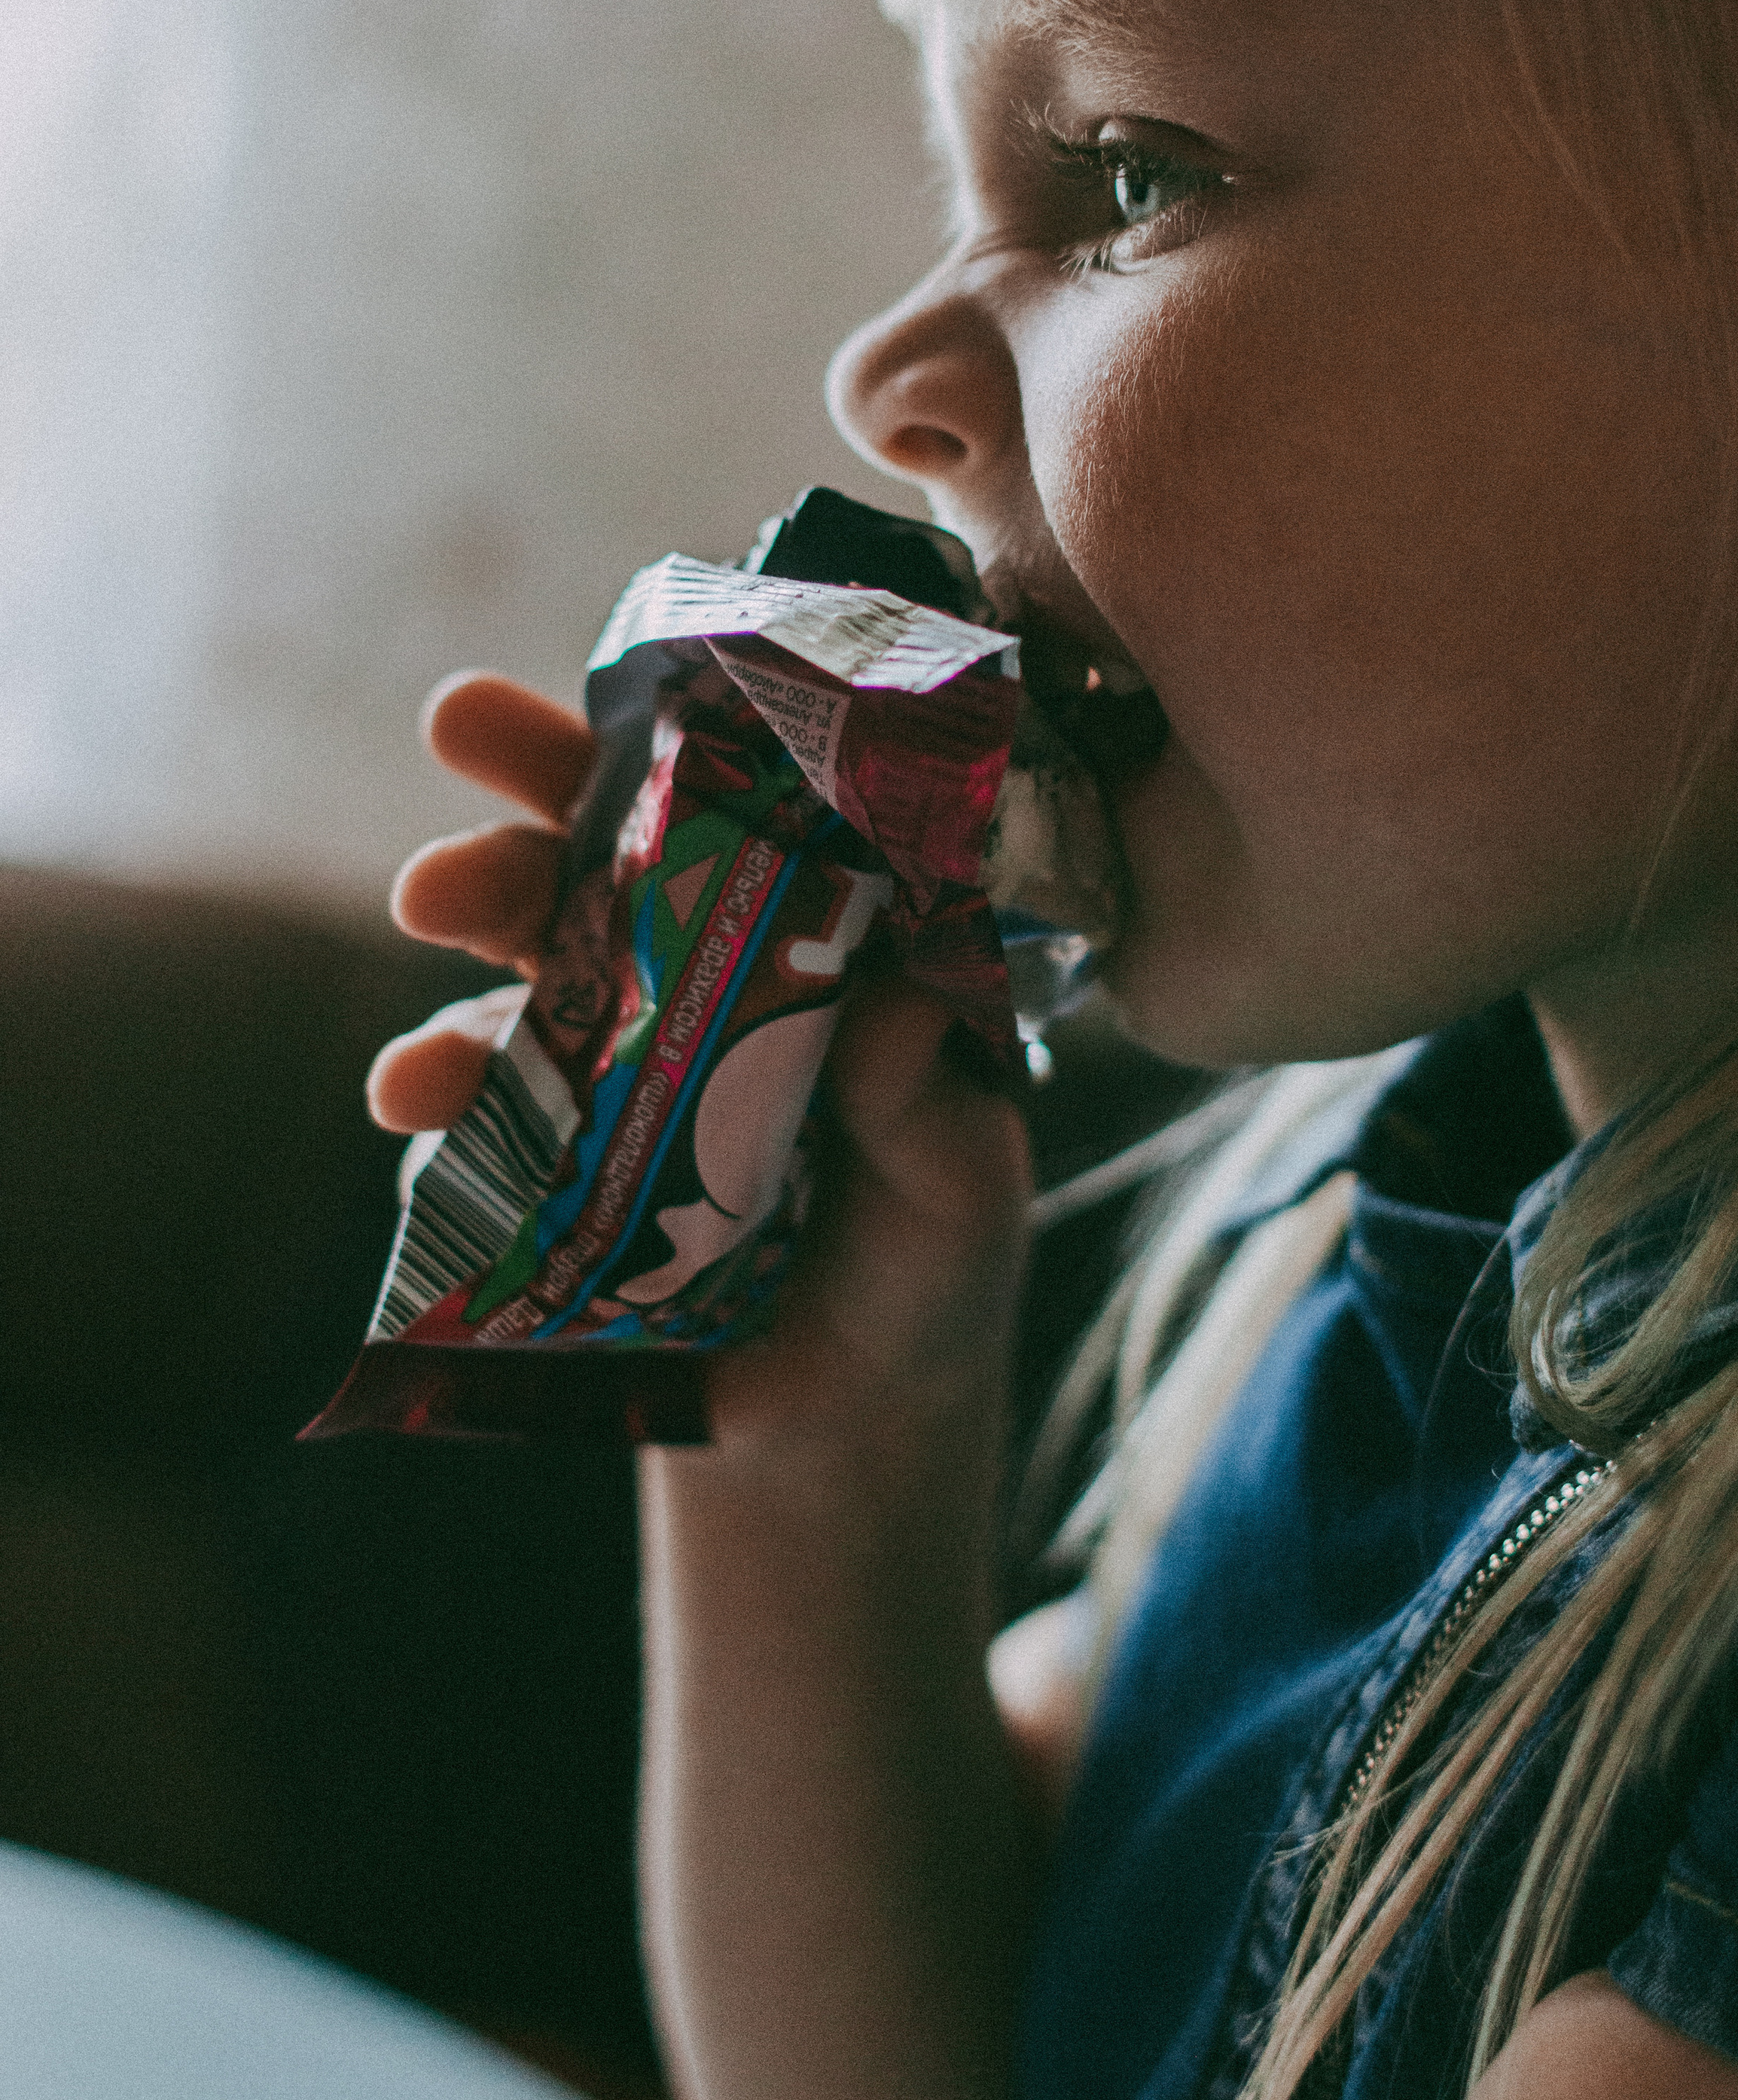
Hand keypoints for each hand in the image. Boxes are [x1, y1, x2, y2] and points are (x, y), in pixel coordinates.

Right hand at [369, 671, 1032, 1453]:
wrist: (854, 1414)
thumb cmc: (928, 1259)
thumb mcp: (965, 1181)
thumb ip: (933, 1100)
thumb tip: (902, 1008)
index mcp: (791, 936)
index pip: (725, 803)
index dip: (659, 736)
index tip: (615, 685)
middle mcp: (679, 975)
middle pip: (586, 865)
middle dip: (510, 827)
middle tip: (452, 807)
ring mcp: (600, 1068)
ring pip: (508, 981)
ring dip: (456, 970)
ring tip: (422, 990)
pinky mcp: (540, 1169)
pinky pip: (472, 1124)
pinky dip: (435, 1107)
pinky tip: (411, 1106)